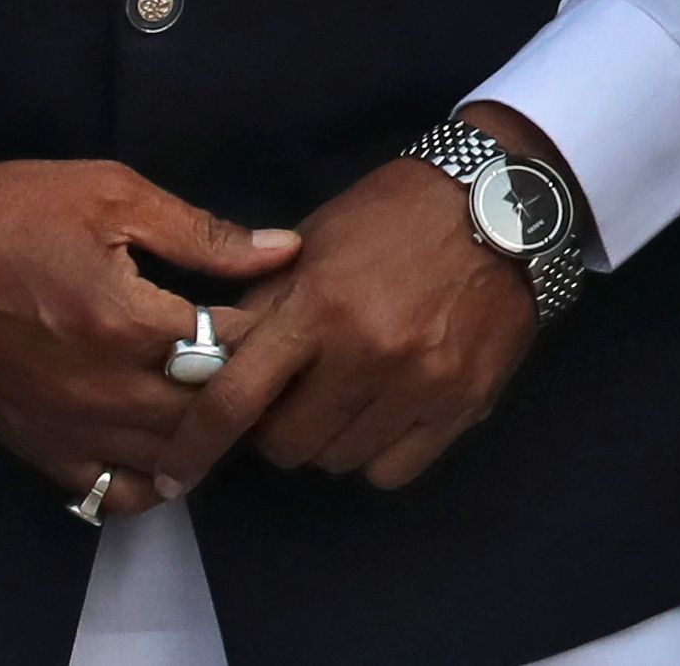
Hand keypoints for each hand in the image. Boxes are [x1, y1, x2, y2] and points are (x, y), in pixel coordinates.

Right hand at [0, 155, 298, 511]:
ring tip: (231, 398)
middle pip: (206, 416)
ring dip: (208, 436)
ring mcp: (59, 426)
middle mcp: (94, 389)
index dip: (273, 330)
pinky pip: (104, 491)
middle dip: (251, 390)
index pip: (232, 348)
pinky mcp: (29, 445)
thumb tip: (285, 251)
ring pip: (165, 462)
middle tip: (275, 361)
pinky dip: (147, 479)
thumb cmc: (13, 209)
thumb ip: (205, 235)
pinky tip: (167, 443)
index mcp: (123, 322)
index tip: (292, 311)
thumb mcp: (116, 196)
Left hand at [152, 104, 558, 494]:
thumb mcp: (314, 242)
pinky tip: (387, 412)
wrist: (508, 203)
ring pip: (338, 461)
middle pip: (286, 446)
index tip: (172, 476)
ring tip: (348, 396)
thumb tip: (211, 367)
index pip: (235, 399)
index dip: (194, 447)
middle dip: (277, 430)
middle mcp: (368, 351)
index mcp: (320, 306)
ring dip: (330, 439)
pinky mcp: (464, 401)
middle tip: (296, 396)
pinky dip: (378, 452)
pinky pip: (392, 470)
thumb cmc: (397, 216)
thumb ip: (263, 307)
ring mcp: (421, 382)